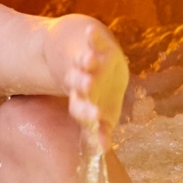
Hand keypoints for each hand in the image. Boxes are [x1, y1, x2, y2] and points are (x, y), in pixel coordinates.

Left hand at [52, 19, 128, 149]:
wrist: (81, 58)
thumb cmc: (95, 94)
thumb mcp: (100, 111)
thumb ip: (101, 129)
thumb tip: (103, 150)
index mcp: (81, 99)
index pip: (81, 109)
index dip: (87, 115)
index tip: (96, 121)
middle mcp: (80, 81)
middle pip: (79, 85)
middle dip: (84, 87)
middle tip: (87, 88)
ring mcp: (85, 63)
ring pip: (84, 64)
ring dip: (87, 62)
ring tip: (88, 61)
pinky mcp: (91, 44)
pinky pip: (91, 40)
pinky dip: (92, 36)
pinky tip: (92, 31)